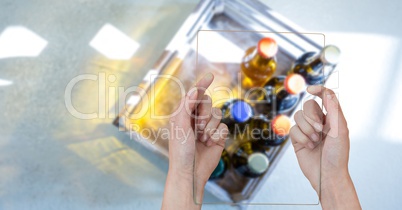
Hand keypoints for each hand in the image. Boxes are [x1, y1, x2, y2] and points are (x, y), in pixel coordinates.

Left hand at [162, 73, 228, 209]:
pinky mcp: (218, 136)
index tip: (210, 76)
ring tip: (202, 138)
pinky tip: (209, 143)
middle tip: (198, 126)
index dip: (202, 84)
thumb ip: (186, 106)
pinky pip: (224, 126)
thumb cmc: (180, 150)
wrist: (191, 171)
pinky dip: (217, 135)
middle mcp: (196, 118)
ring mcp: (208, 127)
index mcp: (184, 114)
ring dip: (210, 127)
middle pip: (208, 101)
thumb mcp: (179, 125)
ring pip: (217, 113)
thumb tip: (194, 89)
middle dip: (204, 113)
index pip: (194, 95)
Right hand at [290, 85, 360, 208]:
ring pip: (298, 116)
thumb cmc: (337, 154)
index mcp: (332, 117)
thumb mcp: (340, 129)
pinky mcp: (297, 139)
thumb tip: (325, 91)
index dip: (318, 89)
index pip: (324, 96)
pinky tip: (308, 146)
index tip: (311, 89)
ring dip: (306, 129)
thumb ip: (334, 108)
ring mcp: (307, 130)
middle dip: (312, 118)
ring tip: (315, 140)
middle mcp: (319, 121)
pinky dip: (301, 137)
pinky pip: (292, 129)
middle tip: (320, 131)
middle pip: (308, 105)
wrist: (327, 175)